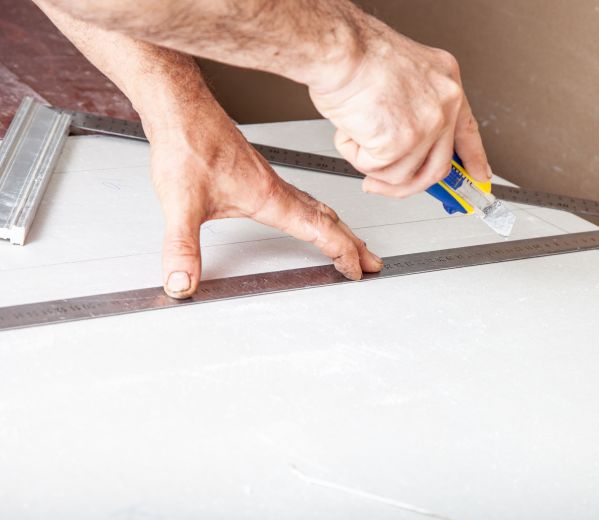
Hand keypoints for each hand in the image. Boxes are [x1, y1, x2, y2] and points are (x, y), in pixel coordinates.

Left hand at [144, 106, 382, 298]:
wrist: (180, 109)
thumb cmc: (186, 145)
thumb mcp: (179, 204)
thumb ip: (181, 248)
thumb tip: (182, 284)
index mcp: (269, 198)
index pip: (319, 230)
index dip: (342, 252)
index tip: (356, 270)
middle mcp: (276, 188)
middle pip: (328, 219)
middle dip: (353, 243)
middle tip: (371, 262)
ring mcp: (269, 180)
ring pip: (317, 207)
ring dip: (338, 227)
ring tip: (350, 243)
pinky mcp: (258, 174)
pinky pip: (301, 198)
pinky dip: (317, 213)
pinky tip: (306, 217)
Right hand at [309, 21, 490, 197]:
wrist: (340, 49)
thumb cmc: (359, 53)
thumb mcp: (405, 72)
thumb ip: (414, 108)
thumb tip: (404, 145)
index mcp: (447, 82)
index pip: (467, 132)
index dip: (473, 159)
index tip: (479, 176)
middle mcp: (444, 105)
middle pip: (437, 167)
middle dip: (406, 184)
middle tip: (382, 184)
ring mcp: (425, 127)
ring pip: (401, 174)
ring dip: (371, 162)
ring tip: (356, 131)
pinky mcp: (400, 143)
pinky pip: (375, 168)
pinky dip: (355, 154)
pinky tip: (351, 129)